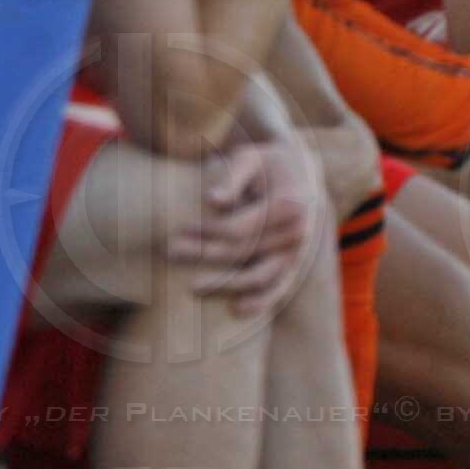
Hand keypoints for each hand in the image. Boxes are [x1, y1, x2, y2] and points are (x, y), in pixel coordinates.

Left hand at [174, 138, 326, 322]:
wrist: (299, 173)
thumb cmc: (266, 164)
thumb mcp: (250, 158)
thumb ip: (233, 177)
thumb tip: (212, 200)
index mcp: (288, 204)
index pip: (239, 228)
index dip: (206, 232)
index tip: (180, 229)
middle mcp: (298, 231)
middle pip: (242, 252)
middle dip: (203, 254)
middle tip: (170, 252)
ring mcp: (298, 251)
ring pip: (259, 276)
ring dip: (225, 285)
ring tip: (190, 287)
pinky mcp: (295, 264)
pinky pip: (279, 288)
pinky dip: (261, 302)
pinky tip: (236, 310)